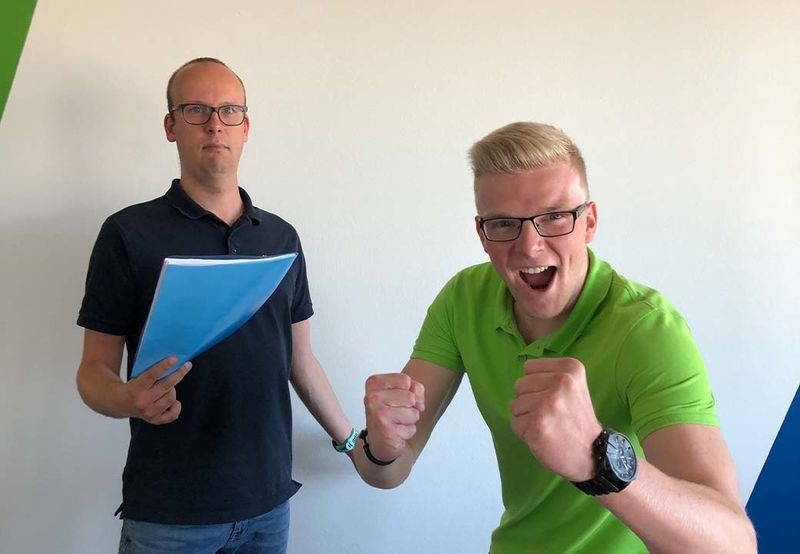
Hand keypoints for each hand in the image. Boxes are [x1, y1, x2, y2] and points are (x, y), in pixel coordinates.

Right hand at [123, 357, 191, 424]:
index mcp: (135, 389)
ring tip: (169, 387)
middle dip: (178, 374)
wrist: (121, 403)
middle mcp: (142, 402)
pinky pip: (172, 415)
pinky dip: (176, 406)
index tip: (174, 359)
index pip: (151, 376)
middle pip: (165, 386)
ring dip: (173, 389)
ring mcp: (149, 413)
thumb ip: (151, 371)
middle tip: (186, 365)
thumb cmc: (133, 386)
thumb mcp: (136, 377)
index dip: (163, 366)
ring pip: (171, 398)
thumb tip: (173, 363)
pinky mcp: (154, 420)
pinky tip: (174, 401)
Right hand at [363, 373, 424, 461]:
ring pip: (414, 413)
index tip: (400, 399)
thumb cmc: (390, 415)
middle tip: (397, 414)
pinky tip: (395, 432)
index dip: (410, 391)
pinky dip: (407, 432)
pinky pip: (412, 428)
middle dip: (411, 408)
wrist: (379, 442)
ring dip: (410, 421)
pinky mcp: (386, 430)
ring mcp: (378, 413)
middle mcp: (372, 397)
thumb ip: (413, 388)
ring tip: (396, 423)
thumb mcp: (401, 393)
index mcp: (374, 383)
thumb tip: (416, 395)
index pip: (405, 380)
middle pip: (411, 397)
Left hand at [509, 357, 601, 480]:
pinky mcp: (537, 423)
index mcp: (570, 368)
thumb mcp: (573, 386)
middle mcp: (561, 381)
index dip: (535, 385)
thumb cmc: (577, 420)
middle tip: (551, 414)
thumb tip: (522, 377)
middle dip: (529, 401)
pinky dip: (525, 433)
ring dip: (526, 418)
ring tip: (548, 425)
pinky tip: (544, 436)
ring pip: (515, 405)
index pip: (529, 367)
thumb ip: (549, 376)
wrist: (593, 453)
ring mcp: (548, 403)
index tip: (554, 398)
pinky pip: (515, 423)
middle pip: (519, 385)